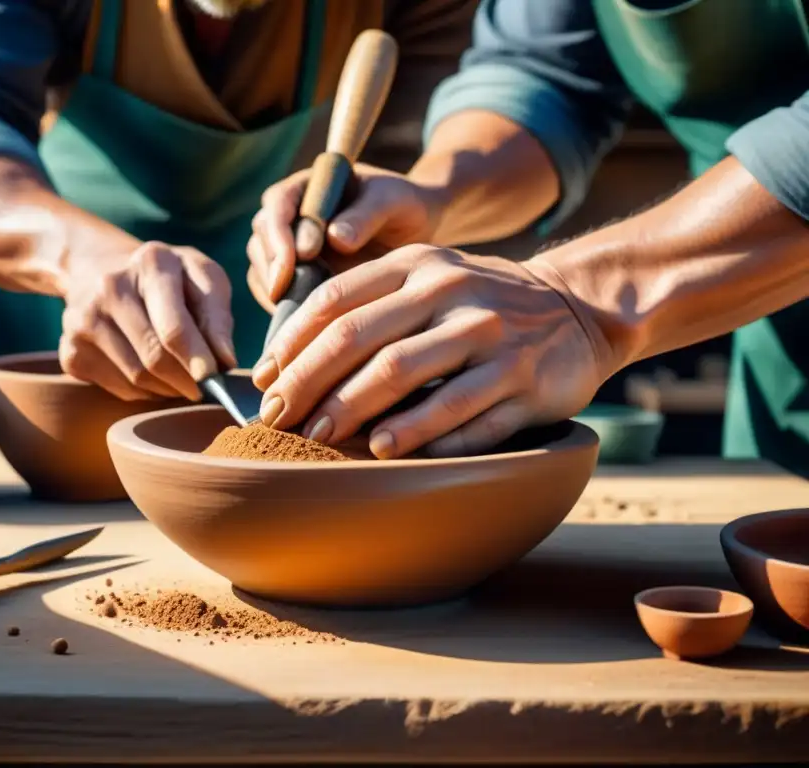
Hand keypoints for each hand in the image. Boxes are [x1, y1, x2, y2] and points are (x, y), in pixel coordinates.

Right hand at [59, 239, 236, 401]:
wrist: (101, 268)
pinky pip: (118, 388)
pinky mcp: (69, 350)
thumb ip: (217, 317)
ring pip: (137, 378)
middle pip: (154, 357)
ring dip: (168, 388)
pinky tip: (152, 375)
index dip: (197, 359)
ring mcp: (83, 319)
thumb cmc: (168, 279)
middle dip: (187, 381)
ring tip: (181, 379)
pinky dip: (144, 392)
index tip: (215, 380)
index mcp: (151, 263)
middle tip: (205, 388)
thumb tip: (225, 362)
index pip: (174, 327)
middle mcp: (110, 286)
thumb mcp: (202, 278)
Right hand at [247, 164, 440, 311]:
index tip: (303, 257)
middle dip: (275, 267)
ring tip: (310, 309)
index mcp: (306, 187)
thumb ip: (366, 214)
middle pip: (261, 239)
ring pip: (262, 270)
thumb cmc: (402, 207)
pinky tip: (309, 320)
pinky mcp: (289, 279)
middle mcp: (287, 216)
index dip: (284, 232)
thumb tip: (334, 238)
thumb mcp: (392, 201)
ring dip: (278, 291)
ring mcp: (285, 249)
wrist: (411, 234)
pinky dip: (284, 307)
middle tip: (296, 292)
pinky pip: (272, 295)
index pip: (278, 205)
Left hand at [251, 245, 608, 458]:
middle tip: (277, 419)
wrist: (578, 308)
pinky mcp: (524, 380)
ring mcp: (492, 335)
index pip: (336, 299)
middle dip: (309, 382)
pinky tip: (385, 451)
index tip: (263, 380)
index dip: (291, 343)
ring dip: (354, 409)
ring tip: (319, 438)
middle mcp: (452, 292)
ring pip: (406, 371)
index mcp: (418, 266)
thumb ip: (368, 308)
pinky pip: (463, 412)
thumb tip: (285, 363)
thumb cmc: (479, 304)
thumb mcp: (428, 281)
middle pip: (361, 338)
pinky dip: (419, 434)